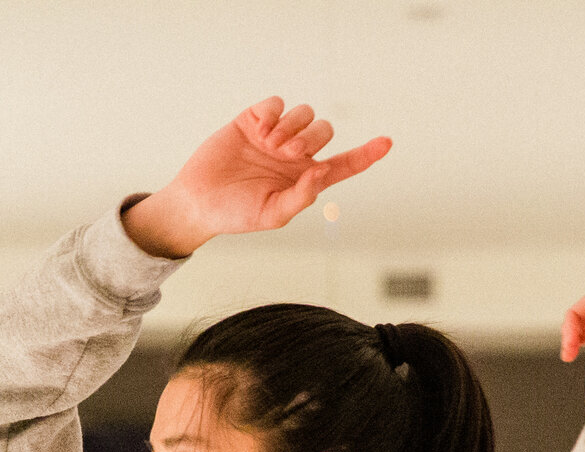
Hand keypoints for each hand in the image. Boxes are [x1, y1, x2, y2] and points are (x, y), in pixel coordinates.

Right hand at [122, 97, 390, 258]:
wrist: (198, 201)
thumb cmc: (236, 214)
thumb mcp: (273, 215)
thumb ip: (301, 196)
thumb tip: (322, 170)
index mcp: (305, 178)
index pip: (344, 164)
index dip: (366, 154)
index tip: (387, 143)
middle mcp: (294, 155)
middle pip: (324, 131)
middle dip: (311, 137)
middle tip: (288, 152)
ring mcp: (274, 136)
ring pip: (303, 114)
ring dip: (292, 126)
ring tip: (269, 144)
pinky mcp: (253, 121)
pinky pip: (276, 104)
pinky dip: (272, 113)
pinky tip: (258, 130)